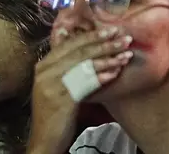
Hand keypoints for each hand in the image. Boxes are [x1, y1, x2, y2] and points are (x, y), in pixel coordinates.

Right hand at [27, 27, 133, 153]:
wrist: (43, 140)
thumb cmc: (54, 111)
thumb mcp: (56, 84)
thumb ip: (64, 65)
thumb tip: (74, 42)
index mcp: (43, 65)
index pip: (70, 44)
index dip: (92, 36)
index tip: (112, 29)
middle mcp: (45, 71)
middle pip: (78, 52)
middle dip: (104, 43)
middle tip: (125, 38)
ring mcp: (51, 85)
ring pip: (83, 66)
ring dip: (107, 59)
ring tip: (125, 55)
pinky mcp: (61, 100)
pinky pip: (84, 84)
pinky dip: (100, 77)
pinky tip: (114, 74)